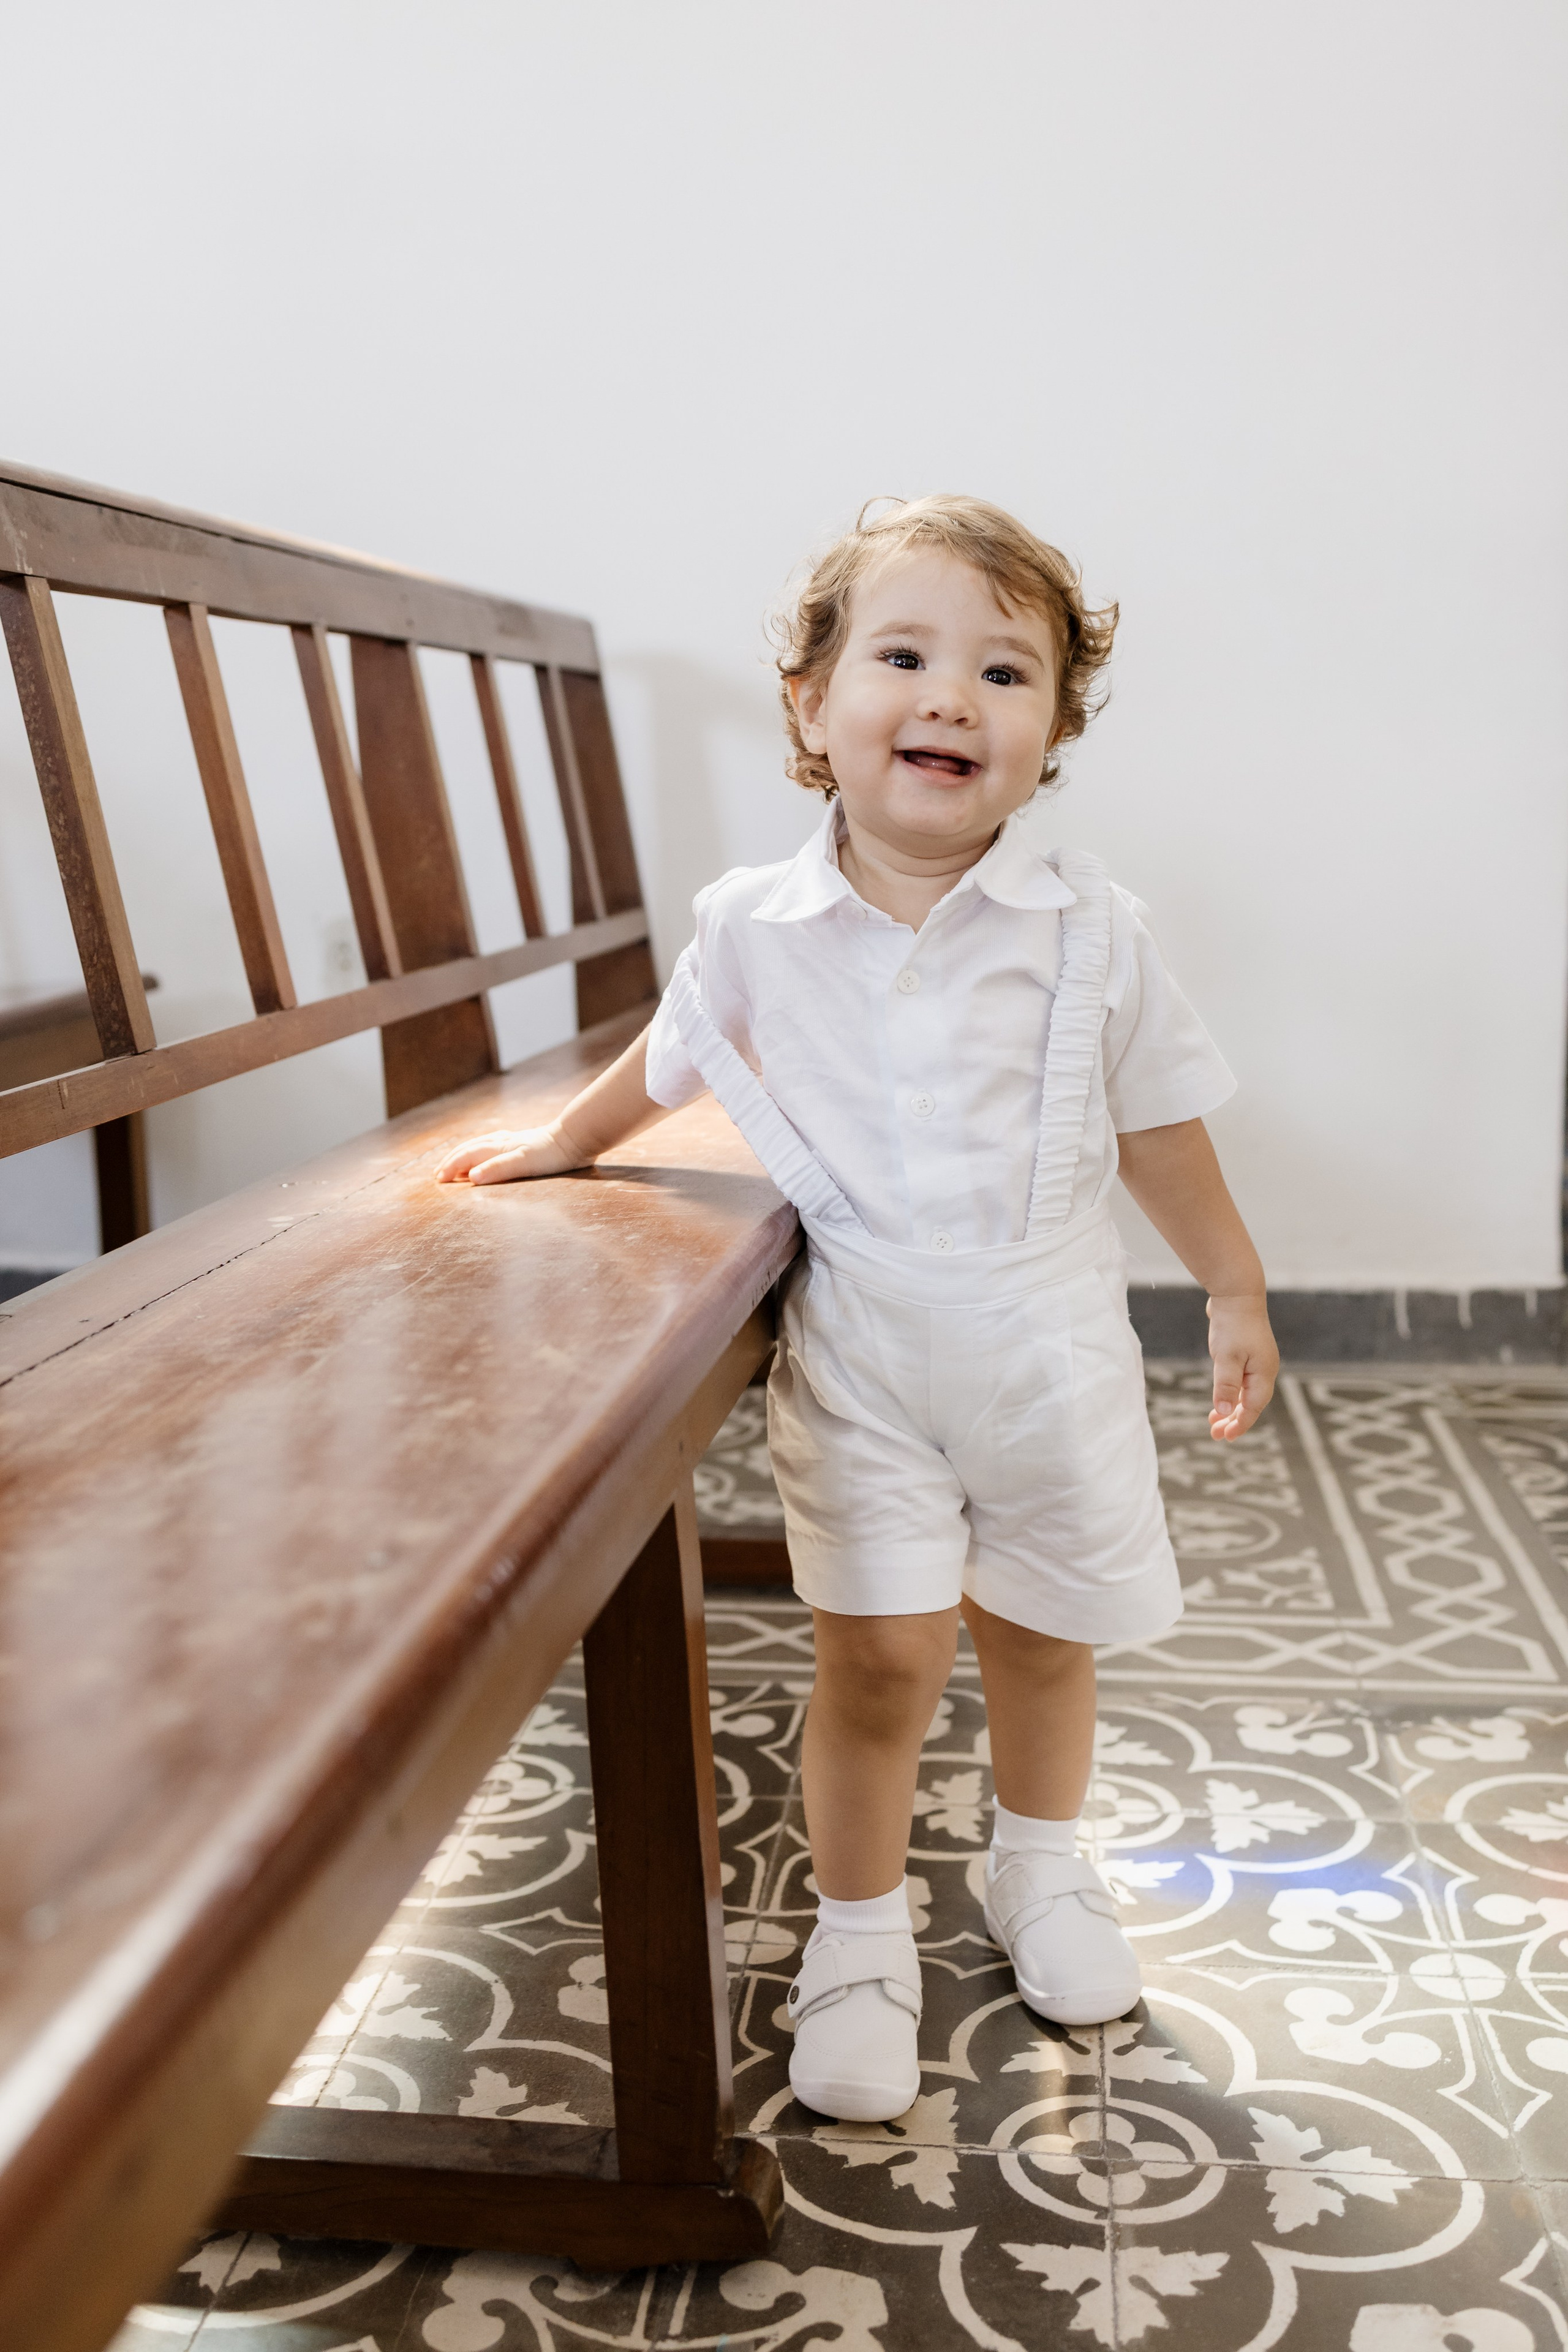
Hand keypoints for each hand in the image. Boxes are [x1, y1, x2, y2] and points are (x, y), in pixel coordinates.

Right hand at [433, 1124, 586, 1185]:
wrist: (576, 1138)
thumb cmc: (552, 1154)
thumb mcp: (523, 1163)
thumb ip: (497, 1169)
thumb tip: (470, 1177)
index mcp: (500, 1147)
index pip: (468, 1156)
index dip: (452, 1167)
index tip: (438, 1180)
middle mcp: (503, 1142)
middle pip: (471, 1148)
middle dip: (453, 1160)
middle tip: (438, 1173)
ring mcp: (514, 1141)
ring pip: (481, 1144)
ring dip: (465, 1154)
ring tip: (457, 1163)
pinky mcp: (525, 1143)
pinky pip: (494, 1144)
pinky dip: (483, 1150)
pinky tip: (489, 1152)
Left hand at [1206, 1293, 1278, 1440]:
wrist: (1236, 1293)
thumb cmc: (1232, 1325)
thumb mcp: (1227, 1358)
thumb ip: (1226, 1386)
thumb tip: (1223, 1412)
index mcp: (1264, 1374)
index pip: (1253, 1408)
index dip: (1239, 1424)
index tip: (1224, 1437)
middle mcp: (1264, 1370)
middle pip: (1251, 1404)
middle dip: (1233, 1421)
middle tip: (1215, 1435)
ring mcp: (1256, 1362)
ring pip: (1244, 1394)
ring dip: (1230, 1409)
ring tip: (1213, 1423)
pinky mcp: (1246, 1354)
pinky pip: (1240, 1382)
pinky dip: (1230, 1394)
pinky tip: (1220, 1400)